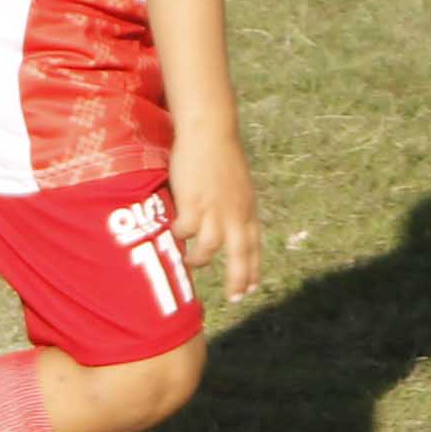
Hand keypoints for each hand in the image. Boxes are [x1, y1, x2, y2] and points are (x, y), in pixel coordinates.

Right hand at [169, 133, 261, 300]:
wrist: (210, 133)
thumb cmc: (222, 158)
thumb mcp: (239, 187)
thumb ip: (237, 209)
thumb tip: (231, 228)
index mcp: (248, 210)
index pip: (254, 248)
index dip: (253, 270)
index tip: (251, 289)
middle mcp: (235, 214)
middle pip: (240, 256)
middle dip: (237, 280)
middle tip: (234, 297)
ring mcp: (215, 210)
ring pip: (209, 249)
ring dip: (199, 259)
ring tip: (191, 263)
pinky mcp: (193, 203)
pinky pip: (185, 231)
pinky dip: (180, 234)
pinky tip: (176, 231)